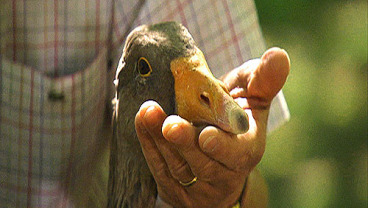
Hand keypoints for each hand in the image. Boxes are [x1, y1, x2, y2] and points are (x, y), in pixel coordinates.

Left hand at [135, 47, 289, 206]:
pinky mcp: (175, 186)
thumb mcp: (252, 98)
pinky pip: (160, 169)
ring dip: (160, 141)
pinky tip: (142, 121)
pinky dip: (149, 145)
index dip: (223, 148)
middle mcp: (224, 173)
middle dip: (186, 144)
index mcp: (247, 150)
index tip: (206, 136)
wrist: (214, 145)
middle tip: (171, 124)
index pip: (238, 155)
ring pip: (178, 167)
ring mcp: (198, 184)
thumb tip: (278, 55)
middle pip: (204, 164)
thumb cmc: (235, 117)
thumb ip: (264, 80)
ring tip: (148, 113)